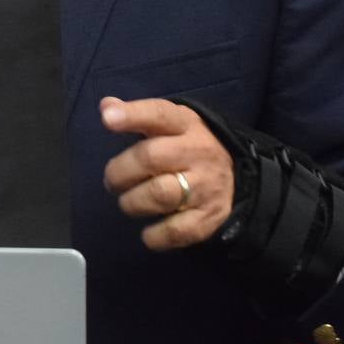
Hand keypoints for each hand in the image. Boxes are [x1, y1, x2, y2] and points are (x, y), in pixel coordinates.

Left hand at [100, 95, 235, 249]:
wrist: (237, 176)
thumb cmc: (187, 147)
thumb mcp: (169, 125)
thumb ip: (137, 116)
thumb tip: (106, 107)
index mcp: (185, 124)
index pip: (159, 114)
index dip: (132, 116)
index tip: (108, 120)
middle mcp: (197, 152)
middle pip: (151, 158)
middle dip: (120, 172)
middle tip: (112, 181)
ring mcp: (205, 186)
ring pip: (160, 194)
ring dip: (132, 202)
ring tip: (128, 202)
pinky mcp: (208, 218)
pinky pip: (176, 231)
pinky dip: (155, 236)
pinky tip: (148, 231)